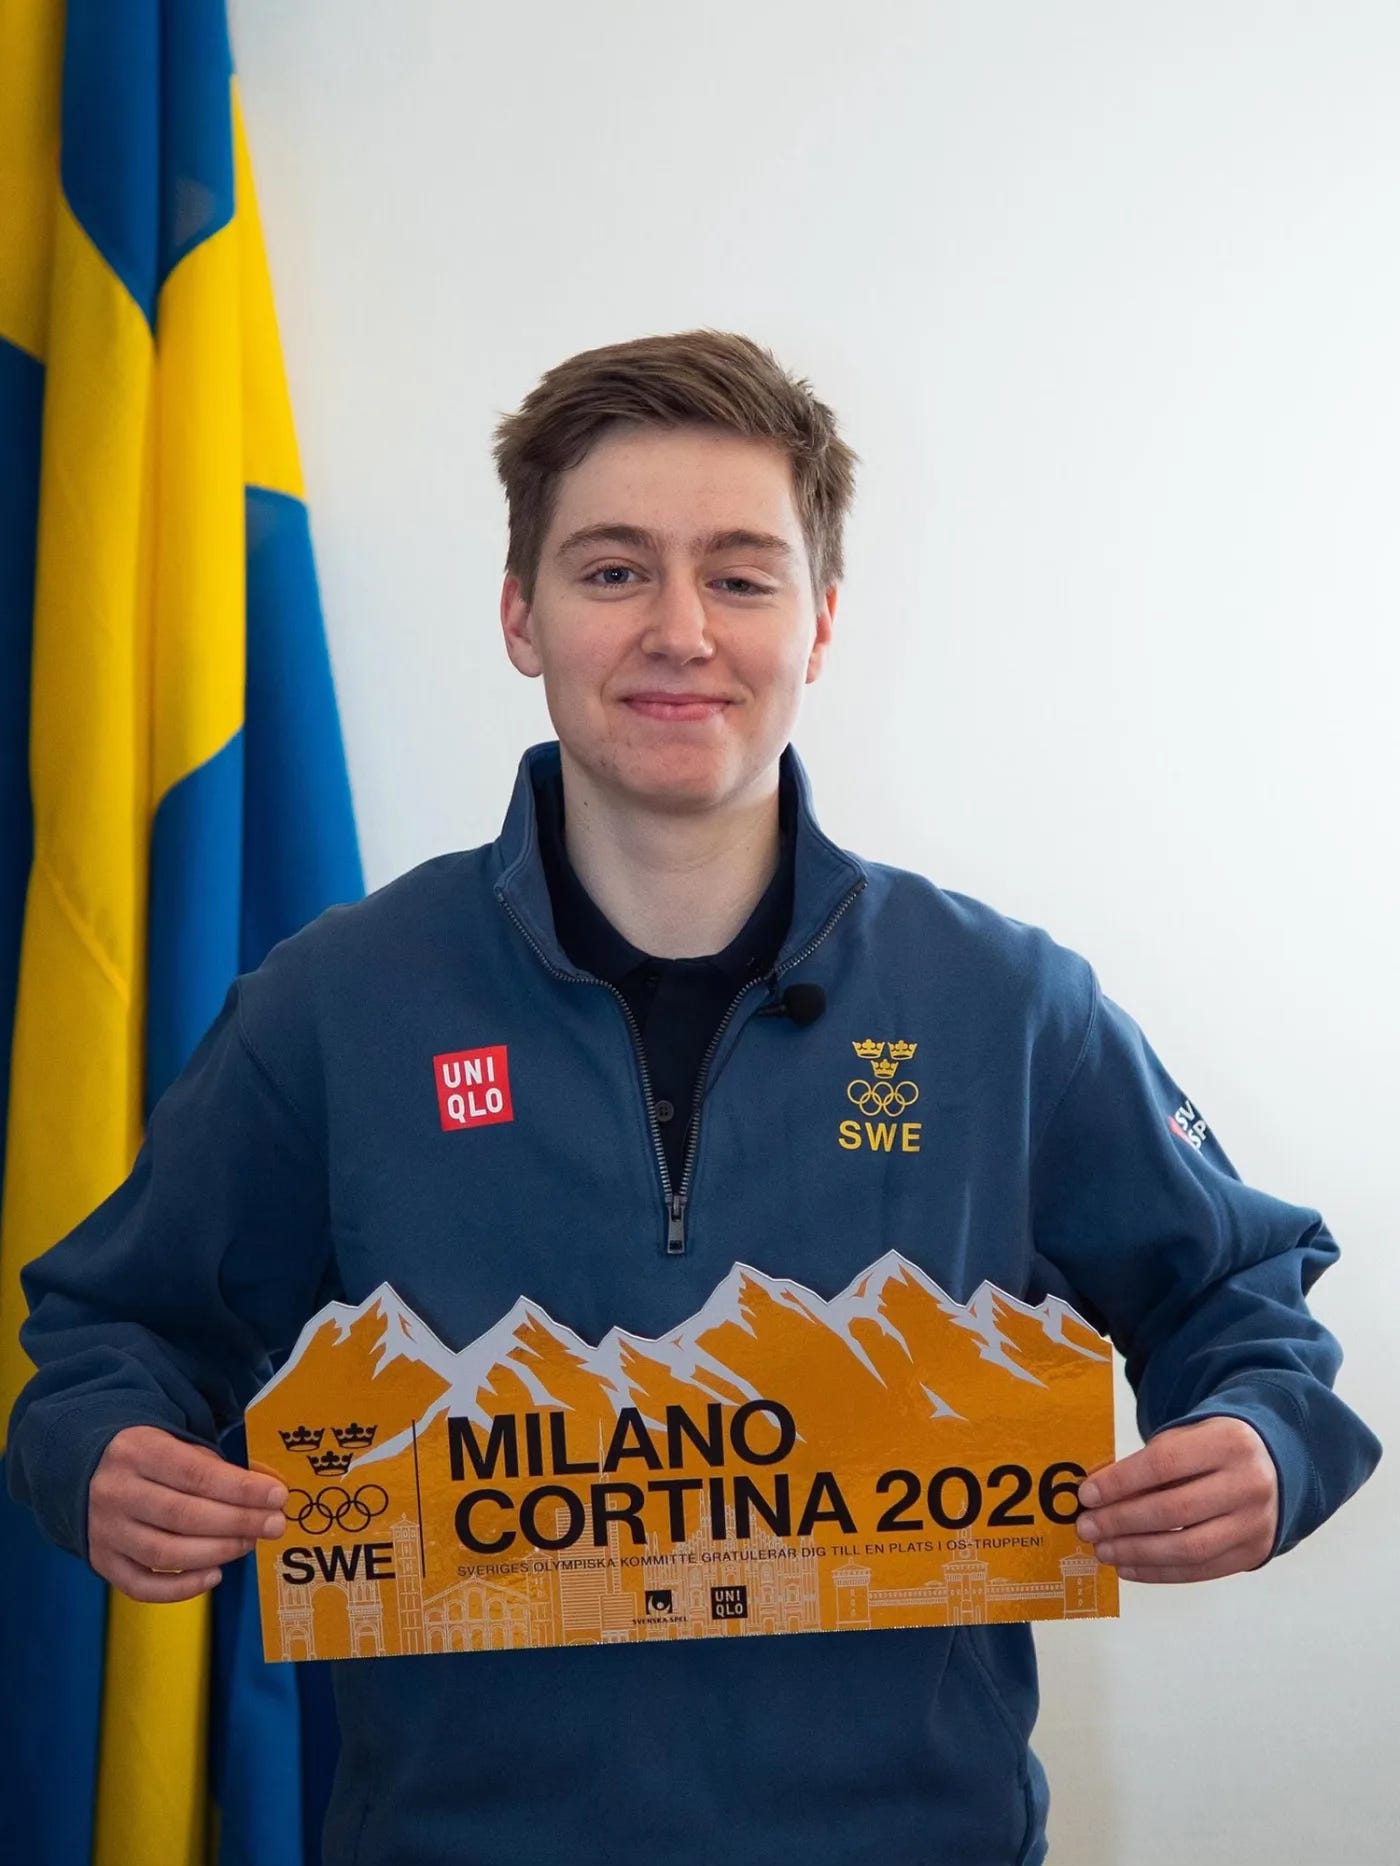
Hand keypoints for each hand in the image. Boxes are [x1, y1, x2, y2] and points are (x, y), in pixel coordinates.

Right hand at [88, 1425, 287, 1602]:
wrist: (85, 1470)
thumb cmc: (150, 1457)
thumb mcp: (175, 1443)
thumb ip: (214, 1467)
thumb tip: (263, 1496)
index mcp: (137, 1451)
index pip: (196, 1475)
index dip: (240, 1489)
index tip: (277, 1496)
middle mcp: (115, 1492)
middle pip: (184, 1516)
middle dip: (237, 1522)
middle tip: (273, 1525)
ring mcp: (105, 1531)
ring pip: (165, 1553)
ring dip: (216, 1553)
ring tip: (249, 1544)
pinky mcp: (102, 1562)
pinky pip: (142, 1586)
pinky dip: (181, 1588)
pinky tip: (215, 1574)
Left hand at [1074, 1416, 1278, 1582]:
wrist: (1274, 1466)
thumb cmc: (1213, 1450)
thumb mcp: (1187, 1439)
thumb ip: (1148, 1464)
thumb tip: (1097, 1498)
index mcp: (1227, 1442)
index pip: (1164, 1464)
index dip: (1121, 1482)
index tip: (1086, 1495)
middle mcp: (1248, 1483)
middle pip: (1174, 1510)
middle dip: (1121, 1522)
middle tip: (1087, 1528)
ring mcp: (1255, 1523)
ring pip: (1188, 1548)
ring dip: (1136, 1553)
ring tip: (1103, 1551)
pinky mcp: (1253, 1553)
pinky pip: (1200, 1570)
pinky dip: (1159, 1572)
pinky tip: (1128, 1567)